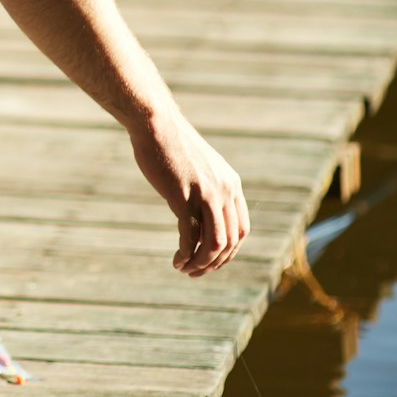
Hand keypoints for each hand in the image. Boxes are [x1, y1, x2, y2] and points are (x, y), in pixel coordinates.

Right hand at [127, 112, 248, 275]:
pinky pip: (190, 236)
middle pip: (229, 241)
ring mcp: (205, 195)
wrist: (155, 124)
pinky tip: (177, 261)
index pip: (241, 230)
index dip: (228, 252)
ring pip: (214, 243)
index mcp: (231, 185)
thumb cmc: (171, 144)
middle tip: (196, 272)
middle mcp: (224, 192)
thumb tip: (201, 208)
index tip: (210, 261)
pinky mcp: (182, 197)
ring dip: (201, 263)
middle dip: (214, 263)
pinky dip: (186, 254)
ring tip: (185, 270)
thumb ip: (207, 187)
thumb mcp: (199, 167)